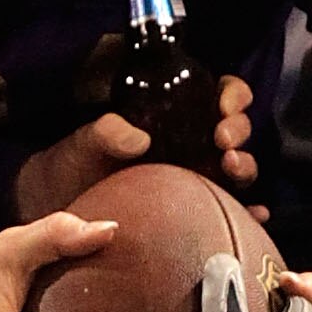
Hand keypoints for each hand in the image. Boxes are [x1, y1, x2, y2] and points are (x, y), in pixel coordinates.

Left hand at [13, 81, 258, 214]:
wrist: (55, 212)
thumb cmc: (70, 169)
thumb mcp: (83, 144)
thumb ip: (105, 132)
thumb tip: (137, 138)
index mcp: (172, 120)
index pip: (217, 96)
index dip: (231, 96)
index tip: (223, 107)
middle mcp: (191, 148)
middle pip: (235, 131)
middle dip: (238, 130)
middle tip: (223, 141)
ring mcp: (195, 182)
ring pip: (239, 169)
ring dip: (245, 165)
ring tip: (230, 167)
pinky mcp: (195, 215)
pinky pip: (231, 213)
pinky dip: (249, 213)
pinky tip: (256, 214)